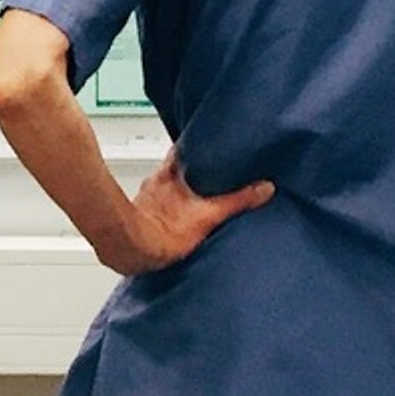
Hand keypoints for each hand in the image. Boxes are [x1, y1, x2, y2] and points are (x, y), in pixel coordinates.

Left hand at [98, 150, 273, 276]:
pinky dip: (165, 207)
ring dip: (177, 190)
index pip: (183, 148)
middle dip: (191, 170)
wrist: (130, 252)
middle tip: (209, 173)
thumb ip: (237, 201)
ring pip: (165, 186)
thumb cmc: (162, 234)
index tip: (211, 144)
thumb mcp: (209, 215)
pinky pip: (155, 204)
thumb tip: (264, 188)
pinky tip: (175, 217)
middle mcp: (156, 181)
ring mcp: (146, 198)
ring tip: (195, 197)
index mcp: (171, 172)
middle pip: (175, 168)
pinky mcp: (138, 215)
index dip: (197, 145)